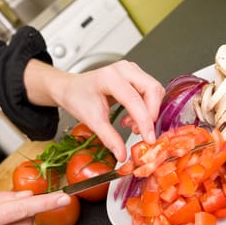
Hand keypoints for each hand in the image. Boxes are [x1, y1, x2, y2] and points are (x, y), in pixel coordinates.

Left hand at [24, 60, 164, 160]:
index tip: (149, 139)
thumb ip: (109, 138)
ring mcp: (131, 70)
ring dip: (148, 112)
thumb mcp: (92, 121)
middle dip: (150, 114)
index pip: (135, 99)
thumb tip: (122, 154)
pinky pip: (150, 92)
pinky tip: (130, 118)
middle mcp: (123, 70)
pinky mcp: (135, 76)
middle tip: (140, 131)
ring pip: (154, 90)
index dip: (145, 121)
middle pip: (152, 89)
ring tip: (131, 124)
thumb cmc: (77, 98)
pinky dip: (145, 108)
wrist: (71, 89)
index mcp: (110, 77)